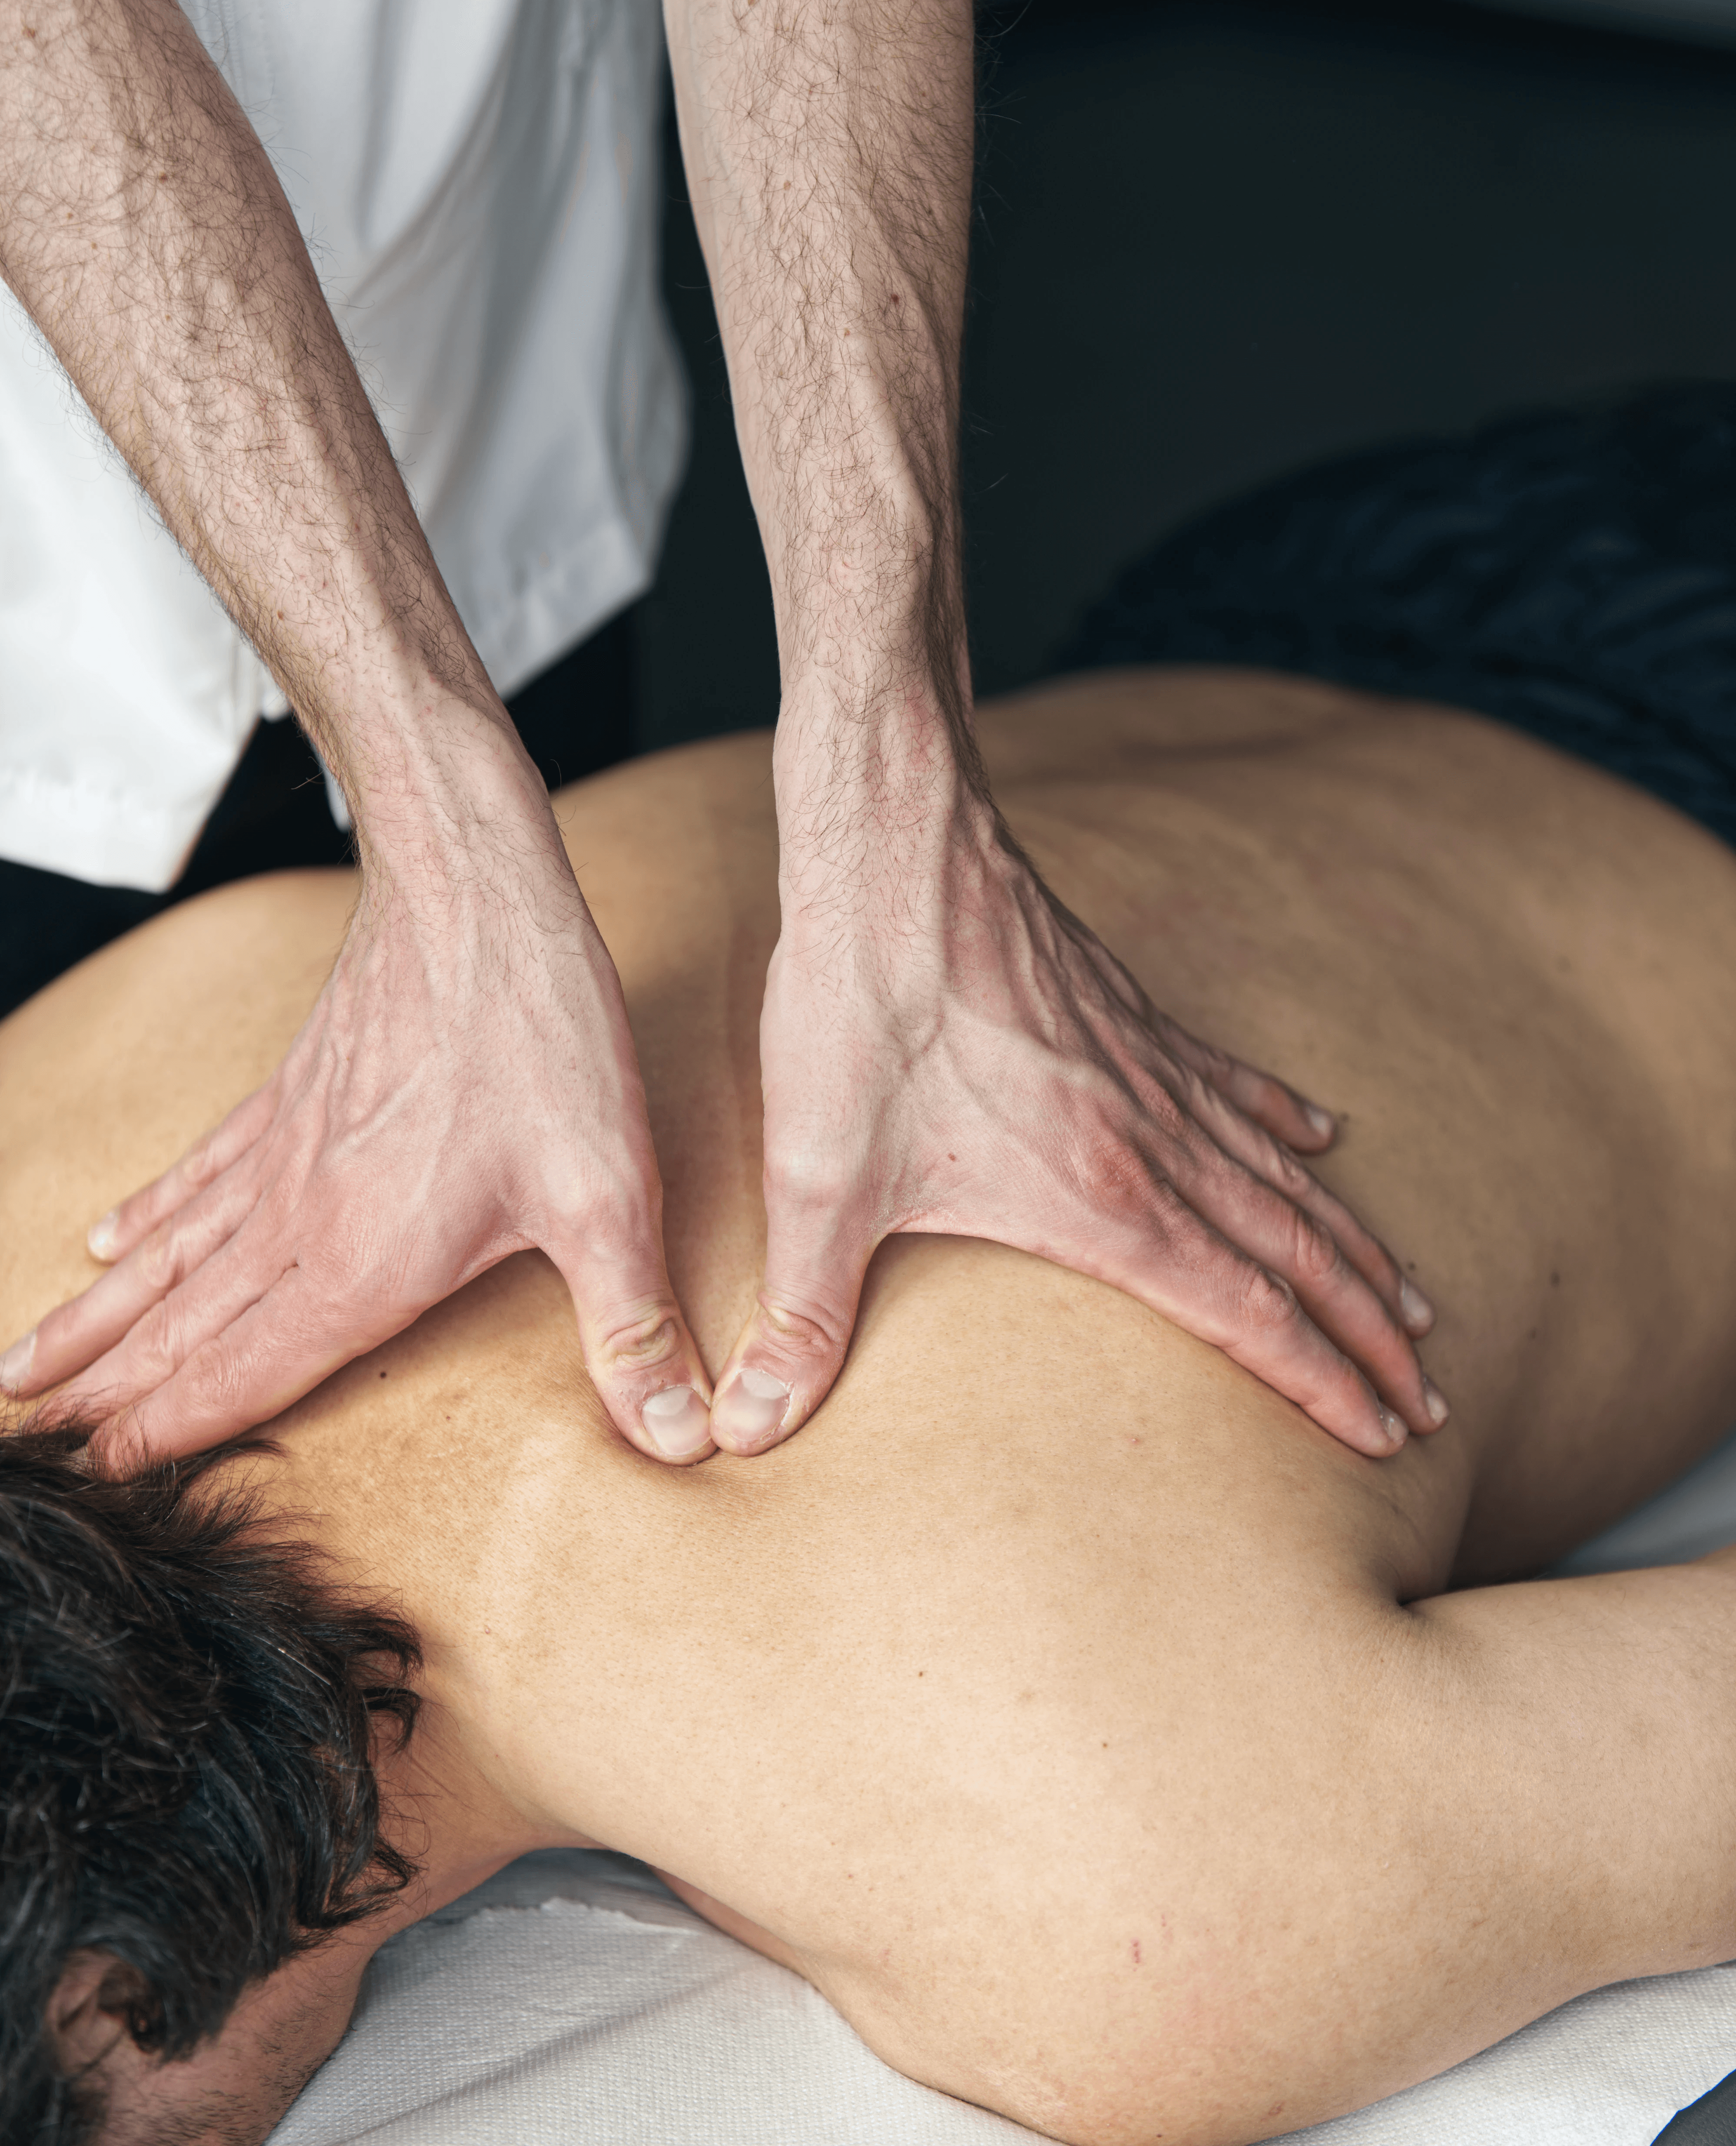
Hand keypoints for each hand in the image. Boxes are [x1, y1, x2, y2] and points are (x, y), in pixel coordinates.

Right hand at [0, 809, 714, 1471]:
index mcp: (363, 1264)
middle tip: (30, 1443)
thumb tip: (687, 1438)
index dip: (172, 1437)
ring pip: (167, 1256)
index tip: (99, 1479)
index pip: (246, 1376)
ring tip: (27, 1369)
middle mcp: (300, 1218)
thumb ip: (633, 1327)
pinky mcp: (289, 1094)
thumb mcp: (610, 1197)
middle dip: (107, 1395)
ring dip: (98, 1318)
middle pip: (183, 1327)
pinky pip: (198, 1174)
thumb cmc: (541, 1038)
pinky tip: (104, 1239)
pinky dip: (146, 1215)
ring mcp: (283, 1151)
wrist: (474, 893)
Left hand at [704, 804, 1442, 1460]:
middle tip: (1428, 1393)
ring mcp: (1150, 1070)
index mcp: (1100, 1197)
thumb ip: (799, 1316)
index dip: (1320, 1380)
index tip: (1386, 1431)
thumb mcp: (816, 1179)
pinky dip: (1282, 1118)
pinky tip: (1321, 1134)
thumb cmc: (857, 1013)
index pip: (1244, 1310)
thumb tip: (739, 1432)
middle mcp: (1151, 1139)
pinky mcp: (1126, 1014)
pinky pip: (1232, 1080)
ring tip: (1410, 1297)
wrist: (892, 859)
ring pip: (1282, 1176)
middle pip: (1291, 1251)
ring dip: (1350, 1242)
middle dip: (1367, 1331)